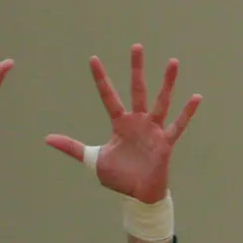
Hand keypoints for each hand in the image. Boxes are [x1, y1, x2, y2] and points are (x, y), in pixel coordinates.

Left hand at [46, 45, 199, 203]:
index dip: (100, 79)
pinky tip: (196, 96)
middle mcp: (137, 121)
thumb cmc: (118, 177)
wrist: (137, 196)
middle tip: (136, 46)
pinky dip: (187, 112)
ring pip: (160, 101)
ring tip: (172, 61)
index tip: (93, 59)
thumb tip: (46, 138)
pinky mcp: (165, 142)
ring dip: (167, 82)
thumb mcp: (91, 159)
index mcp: (120, 124)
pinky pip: (177, 125)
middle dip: (136, 69)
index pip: (108, 96)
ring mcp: (153, 130)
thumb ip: (71, 147)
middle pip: (136, 90)